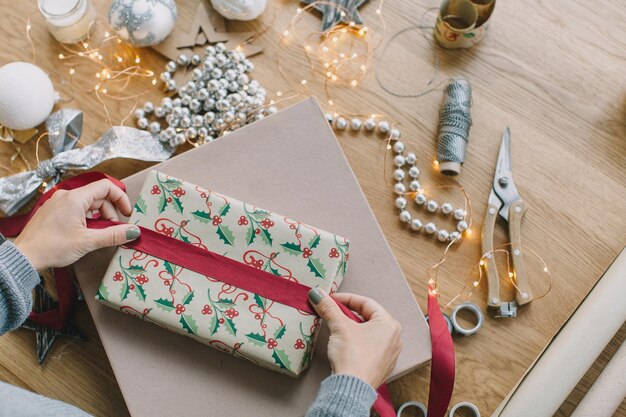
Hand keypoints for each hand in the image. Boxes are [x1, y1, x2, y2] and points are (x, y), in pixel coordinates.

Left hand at [14, 179, 140, 269]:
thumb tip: (134, 231)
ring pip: (87, 204)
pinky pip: (76, 209)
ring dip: (98, 217)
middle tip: (112, 230)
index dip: (120, 198)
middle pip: (98, 197)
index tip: (127, 213)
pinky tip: (86, 233)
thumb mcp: (87, 242)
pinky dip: (86, 218)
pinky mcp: (53, 211)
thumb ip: (113, 235)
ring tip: (99, 234)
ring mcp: (58, 202)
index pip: (105, 187)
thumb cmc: (53, 247)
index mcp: (75, 198)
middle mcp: (66, 196)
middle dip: (109, 212)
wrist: (24, 256)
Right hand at [308, 288, 401, 387]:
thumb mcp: (339, 327)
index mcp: (389, 324)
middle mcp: (394, 337)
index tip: (330, 299)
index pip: (366, 303)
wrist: (351, 388)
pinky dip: (358, 341)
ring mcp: (390, 354)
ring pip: (369, 332)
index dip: (346, 298)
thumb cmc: (352, 355)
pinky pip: (370, 347)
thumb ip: (329, 308)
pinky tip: (346, 344)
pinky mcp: (382, 366)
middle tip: (333, 312)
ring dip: (353, 327)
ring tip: (337, 326)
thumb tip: (317, 294)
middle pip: (368, 317)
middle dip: (349, 313)